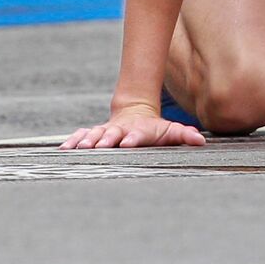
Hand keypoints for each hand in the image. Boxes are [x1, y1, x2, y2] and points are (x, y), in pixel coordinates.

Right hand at [60, 103, 206, 148]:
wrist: (135, 113)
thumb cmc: (155, 129)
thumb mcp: (171, 131)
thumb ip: (184, 135)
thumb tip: (200, 141)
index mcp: (139, 130)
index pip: (137, 134)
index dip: (133, 138)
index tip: (127, 143)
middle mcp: (120, 130)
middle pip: (113, 133)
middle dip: (106, 139)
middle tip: (99, 145)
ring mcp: (106, 130)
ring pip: (95, 134)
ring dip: (87, 140)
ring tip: (80, 147)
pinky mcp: (95, 133)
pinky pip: (81, 136)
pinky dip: (73, 141)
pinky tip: (64, 149)